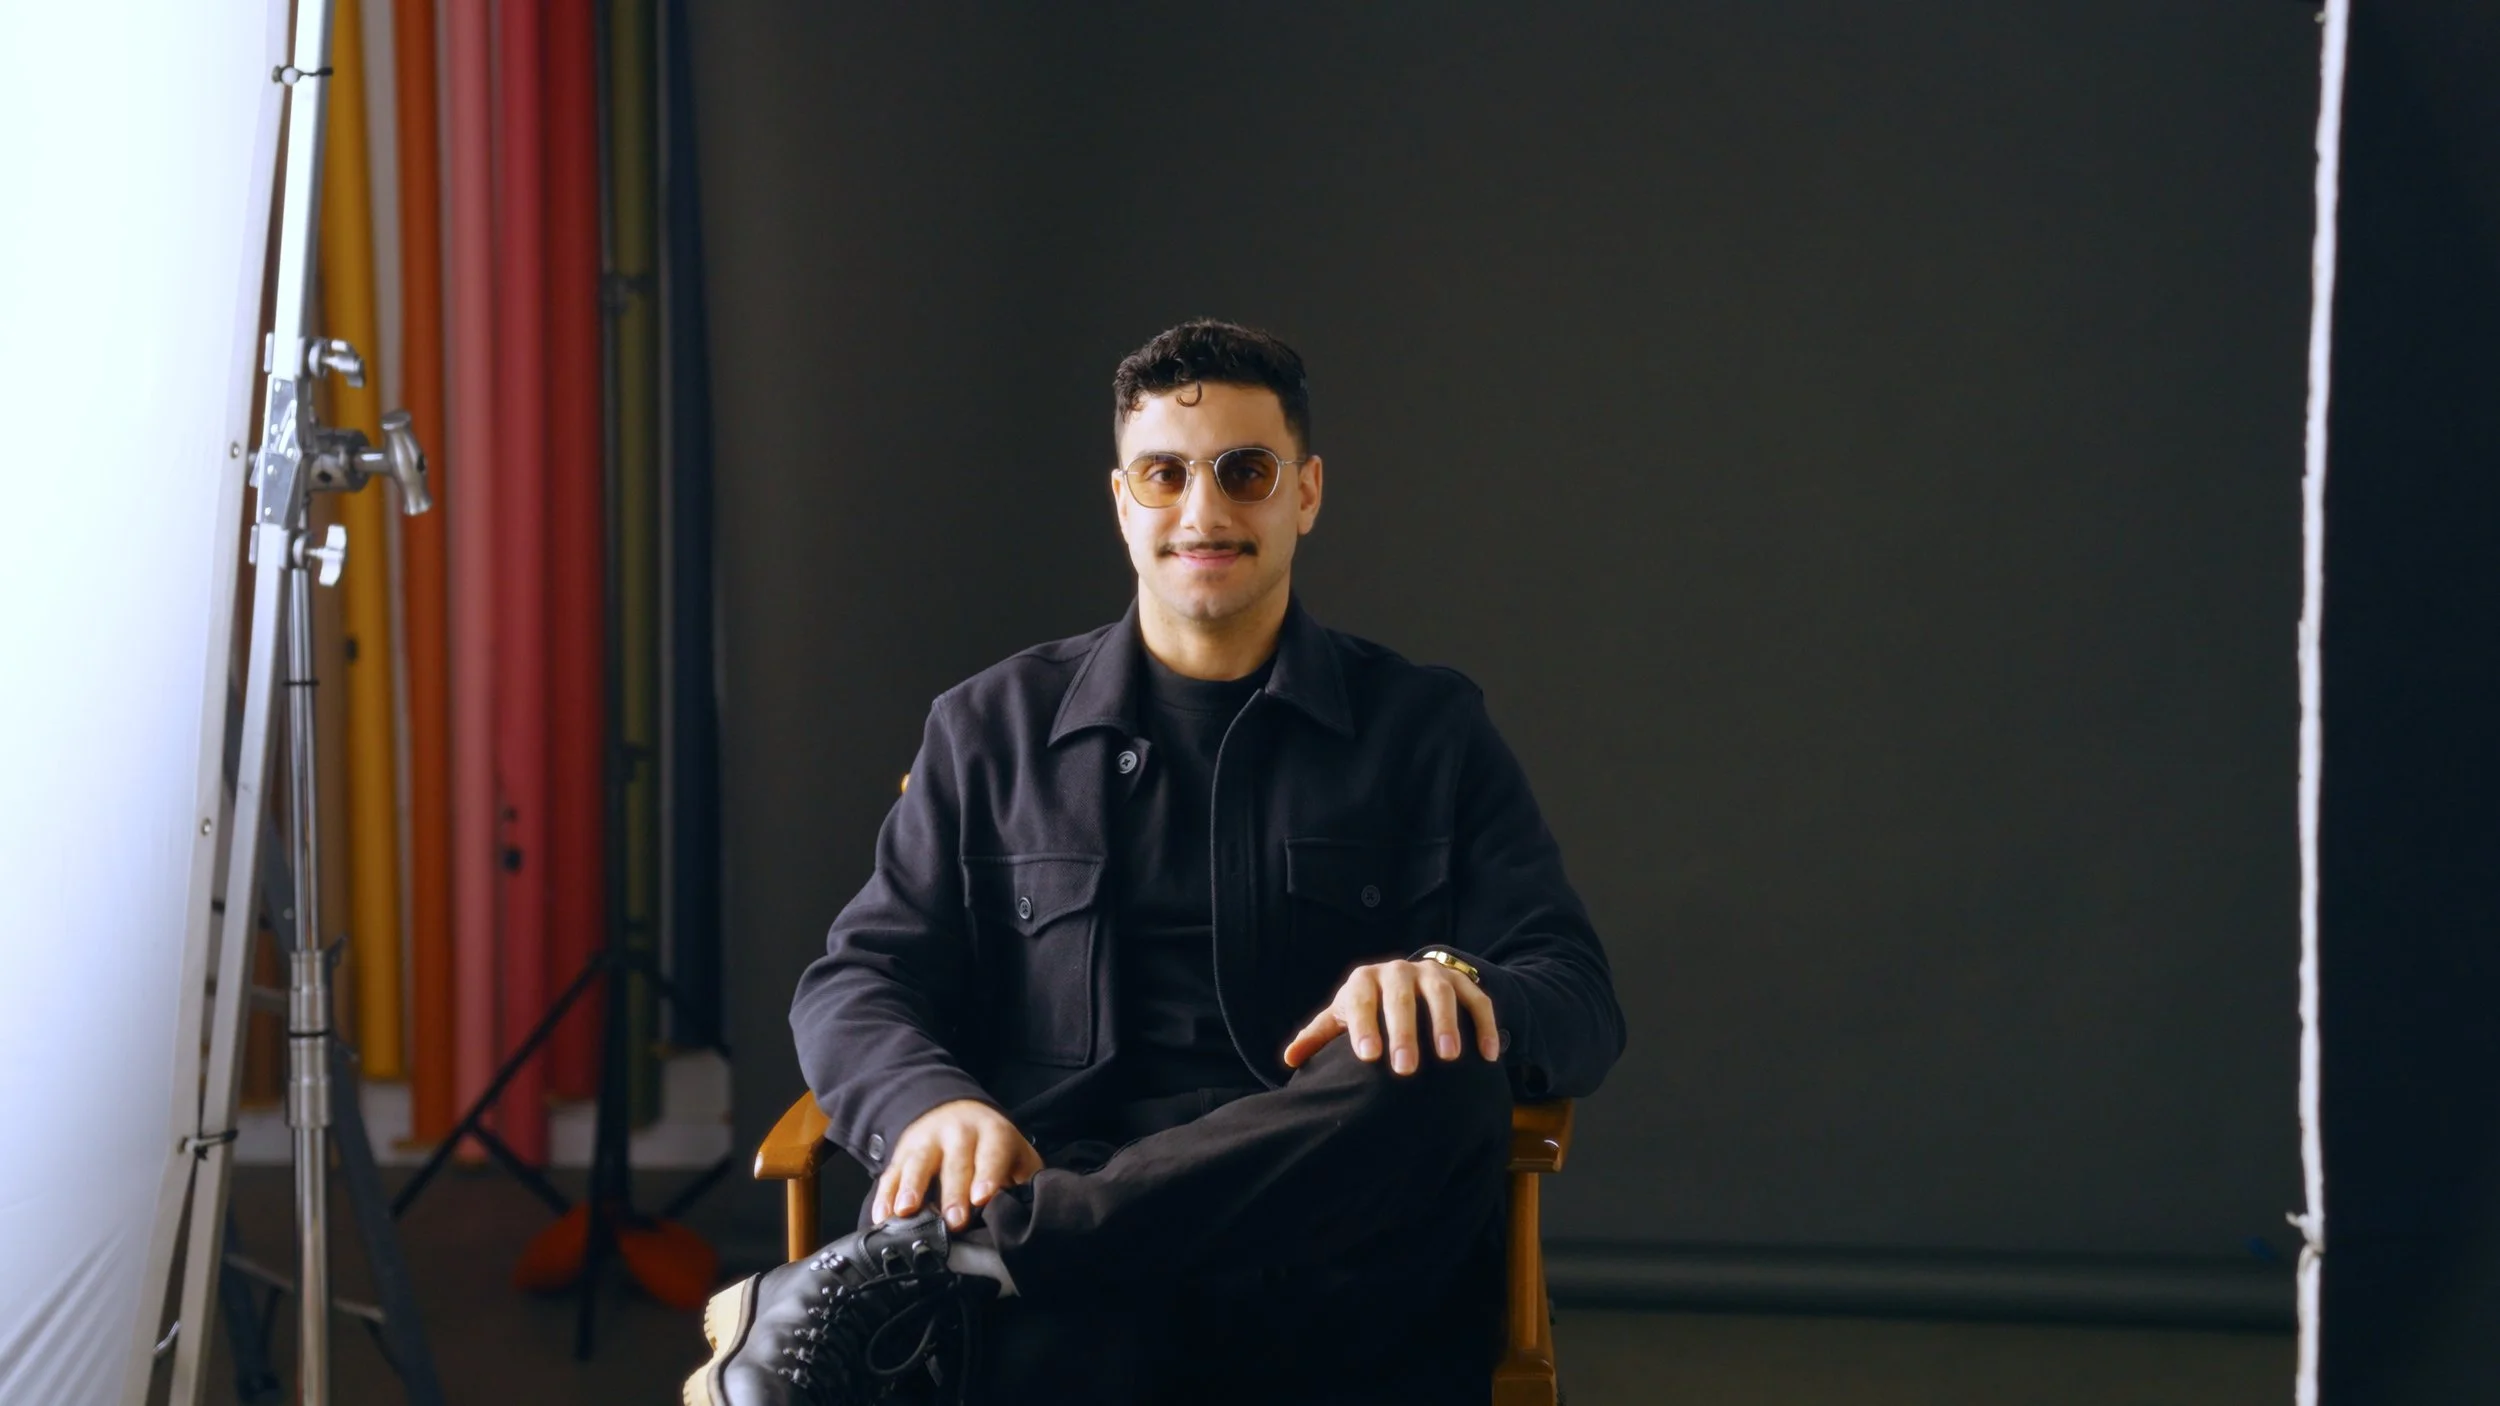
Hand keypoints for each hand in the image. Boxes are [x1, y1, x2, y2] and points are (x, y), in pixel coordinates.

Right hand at [871, 1099, 1042, 1229]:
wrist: (953, 1111)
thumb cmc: (992, 1146)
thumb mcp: (1016, 1154)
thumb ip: (1025, 1181)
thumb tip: (1030, 1214)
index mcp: (992, 1133)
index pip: (992, 1153)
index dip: (988, 1175)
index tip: (982, 1198)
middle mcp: (958, 1134)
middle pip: (955, 1163)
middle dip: (953, 1193)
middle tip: (954, 1221)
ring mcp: (927, 1142)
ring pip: (918, 1163)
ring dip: (911, 1188)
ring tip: (906, 1212)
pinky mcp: (902, 1154)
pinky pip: (891, 1174)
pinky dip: (884, 1195)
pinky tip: (881, 1216)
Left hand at [1281, 958, 1499, 1073]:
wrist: (1409, 981)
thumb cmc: (1369, 1009)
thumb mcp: (1344, 1016)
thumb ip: (1321, 1036)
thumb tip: (1290, 1059)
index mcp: (1365, 980)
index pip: (1361, 998)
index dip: (1363, 1026)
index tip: (1368, 1058)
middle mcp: (1398, 971)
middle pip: (1401, 996)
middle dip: (1404, 1031)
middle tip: (1405, 1069)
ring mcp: (1433, 974)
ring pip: (1441, 992)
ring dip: (1445, 1023)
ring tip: (1448, 1058)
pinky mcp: (1463, 982)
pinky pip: (1478, 1000)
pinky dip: (1485, 1025)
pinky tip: (1489, 1056)